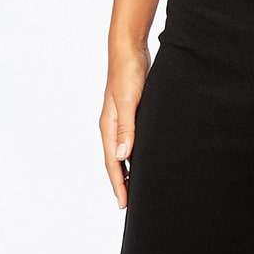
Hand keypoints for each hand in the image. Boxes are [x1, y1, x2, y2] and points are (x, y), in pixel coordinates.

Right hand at [99, 43, 150, 208]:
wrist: (129, 49)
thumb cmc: (128, 72)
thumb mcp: (128, 100)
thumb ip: (126, 127)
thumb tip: (122, 156)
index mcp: (108, 126)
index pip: (112, 162)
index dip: (119, 184)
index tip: (124, 204)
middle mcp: (112, 125)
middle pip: (115, 161)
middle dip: (122, 182)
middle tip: (130, 203)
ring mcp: (120, 119)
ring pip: (123, 151)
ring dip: (128, 168)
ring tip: (136, 186)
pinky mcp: (130, 111)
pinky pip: (130, 138)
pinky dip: (135, 152)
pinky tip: (144, 156)